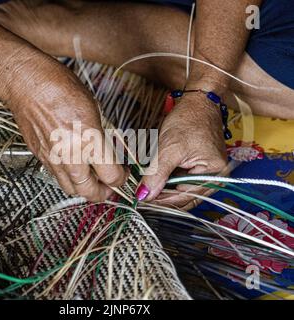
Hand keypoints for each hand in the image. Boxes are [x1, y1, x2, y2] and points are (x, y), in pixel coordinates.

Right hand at [2, 51, 127, 201]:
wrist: (28, 86)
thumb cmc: (61, 90)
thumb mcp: (93, 111)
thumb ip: (101, 139)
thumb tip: (108, 155)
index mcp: (89, 141)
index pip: (111, 176)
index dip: (121, 179)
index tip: (124, 174)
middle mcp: (70, 155)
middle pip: (89, 191)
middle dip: (103, 193)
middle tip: (110, 187)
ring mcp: (53, 159)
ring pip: (71, 189)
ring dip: (85, 189)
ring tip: (93, 182)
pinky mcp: (40, 158)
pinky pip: (57, 177)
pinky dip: (69, 179)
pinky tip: (75, 169)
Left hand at [136, 92, 227, 208]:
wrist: (197, 100)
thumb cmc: (189, 119)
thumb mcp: (170, 148)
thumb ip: (157, 174)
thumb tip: (144, 195)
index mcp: (214, 175)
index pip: (184, 197)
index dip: (162, 200)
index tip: (142, 199)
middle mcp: (214, 178)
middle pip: (183, 196)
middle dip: (162, 195)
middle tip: (141, 193)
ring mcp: (206, 173)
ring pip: (179, 189)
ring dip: (163, 187)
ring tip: (146, 183)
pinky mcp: (198, 167)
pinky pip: (180, 179)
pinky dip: (167, 179)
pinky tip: (155, 176)